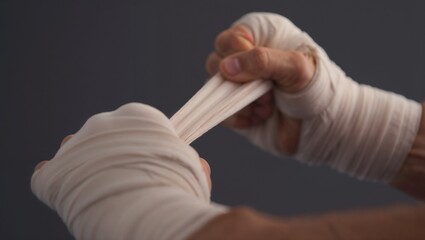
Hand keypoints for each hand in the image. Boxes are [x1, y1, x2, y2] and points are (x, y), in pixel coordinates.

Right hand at [206, 23, 315, 153]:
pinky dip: (237, 117)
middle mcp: (244, 59)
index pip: (228, 41)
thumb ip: (263, 61)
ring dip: (239, 101)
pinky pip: (220, 110)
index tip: (258, 72)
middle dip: (239, 83)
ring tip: (267, 108)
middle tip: (266, 92)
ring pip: (216, 88)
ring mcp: (238, 84)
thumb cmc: (315, 86)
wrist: (323, 123)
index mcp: (258, 38)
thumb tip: (227, 67)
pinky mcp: (235, 107)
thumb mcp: (295, 67)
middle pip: (216, 63)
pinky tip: (259, 118)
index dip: (237, 57)